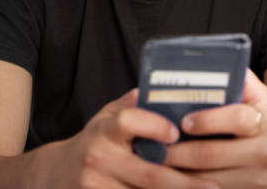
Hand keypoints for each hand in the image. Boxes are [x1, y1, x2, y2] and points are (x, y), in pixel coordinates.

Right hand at [45, 89, 219, 188]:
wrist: (54, 175)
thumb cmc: (94, 142)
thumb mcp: (106, 117)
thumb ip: (133, 105)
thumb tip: (163, 87)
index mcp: (105, 130)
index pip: (128, 121)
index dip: (154, 126)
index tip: (177, 133)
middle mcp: (98, 158)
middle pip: (148, 173)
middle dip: (184, 182)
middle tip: (213, 185)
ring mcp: (95, 186)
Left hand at [165, 69, 266, 188]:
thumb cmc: (266, 124)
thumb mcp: (262, 99)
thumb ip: (242, 80)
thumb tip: (217, 61)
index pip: (236, 118)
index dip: (207, 120)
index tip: (184, 121)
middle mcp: (266, 152)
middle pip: (211, 154)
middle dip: (177, 151)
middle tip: (155, 146)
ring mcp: (258, 179)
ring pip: (205, 180)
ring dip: (177, 173)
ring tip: (157, 163)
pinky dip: (189, 188)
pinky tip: (175, 180)